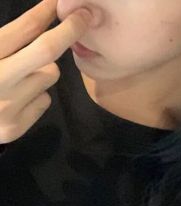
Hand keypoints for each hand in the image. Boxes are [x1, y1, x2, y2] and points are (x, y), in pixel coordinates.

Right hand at [0, 0, 90, 143]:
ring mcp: (9, 106)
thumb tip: (38, 20)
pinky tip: (19, 97)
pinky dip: (37, 94)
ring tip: (21, 74)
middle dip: (69, 31)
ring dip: (43, 70)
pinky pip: (44, 100)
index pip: (22, 29)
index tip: (58, 3)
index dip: (44, 13)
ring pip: (49, 76)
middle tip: (82, 19)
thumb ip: (5, 40)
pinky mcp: (17, 126)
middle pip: (46, 51)